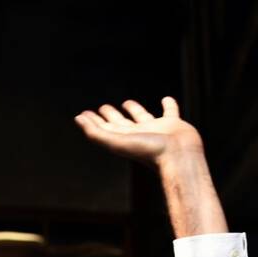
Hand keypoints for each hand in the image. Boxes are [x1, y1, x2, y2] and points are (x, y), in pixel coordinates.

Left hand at [75, 97, 202, 167]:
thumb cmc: (149, 152)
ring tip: (127, 102)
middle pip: (120, 124)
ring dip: (134, 110)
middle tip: (103, 107)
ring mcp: (156, 130)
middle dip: (111, 116)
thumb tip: (78, 119)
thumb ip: (96, 133)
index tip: (83, 114)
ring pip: (142, 117)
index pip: (104, 129)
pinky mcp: (173, 124)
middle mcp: (138, 135)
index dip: (92, 122)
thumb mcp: (117, 142)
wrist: (179, 156)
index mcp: (125, 140)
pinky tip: (166, 99)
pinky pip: (170, 111)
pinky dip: (168, 105)